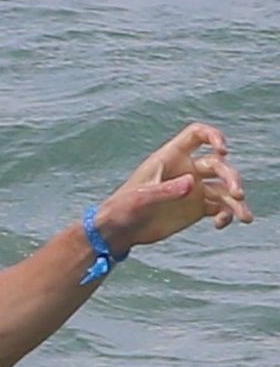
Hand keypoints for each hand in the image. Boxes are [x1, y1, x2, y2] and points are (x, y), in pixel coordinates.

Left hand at [95, 123, 252, 255]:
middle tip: (237, 195)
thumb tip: (192, 183)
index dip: (213, 136)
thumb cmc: (124, 207)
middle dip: (231, 177)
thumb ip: (166, 190)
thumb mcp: (141, 198)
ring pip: (224, 188)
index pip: (196, 135)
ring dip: (236, 201)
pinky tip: (221, 224)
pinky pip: (220, 207)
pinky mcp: (196, 208)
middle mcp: (186, 169)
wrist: (120, 231)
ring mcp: (193, 189)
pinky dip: (226, 214)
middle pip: (218, 165)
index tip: (224, 150)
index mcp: (171, 157)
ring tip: (245, 218)